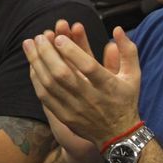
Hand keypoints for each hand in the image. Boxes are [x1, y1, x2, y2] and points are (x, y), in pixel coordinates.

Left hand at [22, 21, 141, 147]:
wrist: (117, 134)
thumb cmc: (125, 99)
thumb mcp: (134, 74)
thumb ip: (128, 50)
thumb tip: (117, 29)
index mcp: (108, 86)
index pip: (88, 67)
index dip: (72, 51)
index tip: (59, 37)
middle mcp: (90, 98)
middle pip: (63, 75)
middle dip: (47, 53)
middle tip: (39, 36)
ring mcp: (74, 108)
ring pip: (49, 84)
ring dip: (36, 62)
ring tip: (29, 45)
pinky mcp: (64, 116)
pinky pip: (44, 96)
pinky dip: (36, 78)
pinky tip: (33, 64)